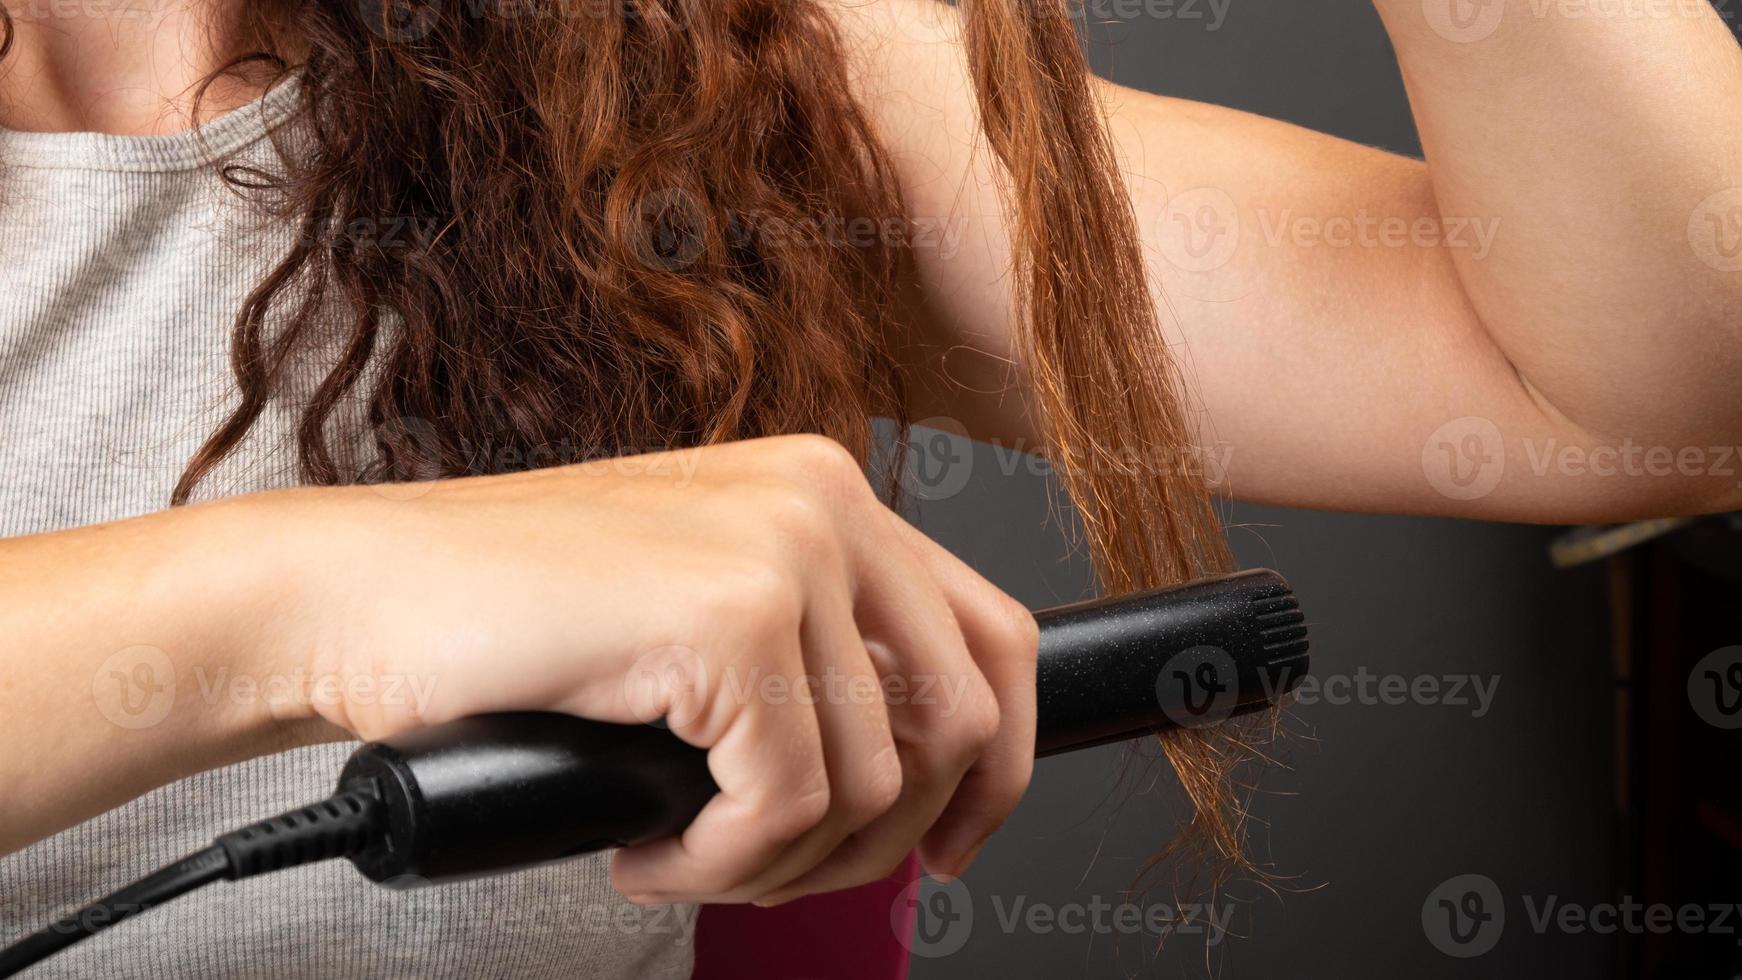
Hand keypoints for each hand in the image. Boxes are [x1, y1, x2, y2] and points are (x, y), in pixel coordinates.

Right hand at [256, 434, 1038, 904]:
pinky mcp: (731, 621)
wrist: (359, 593)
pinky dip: (722, 864)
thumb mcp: (696, 610)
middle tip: (791, 872)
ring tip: (693, 852)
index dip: (996, 761)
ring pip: (875, 783)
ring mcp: (785, 554)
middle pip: (965, 718)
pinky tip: (651, 848)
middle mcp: (826, 502)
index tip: (949, 837)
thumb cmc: (509, 615)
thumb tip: (908, 769)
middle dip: (893, 837)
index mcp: (829, 492)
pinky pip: (787, 807)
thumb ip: (809, 655)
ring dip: (783, 861)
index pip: (994, 637)